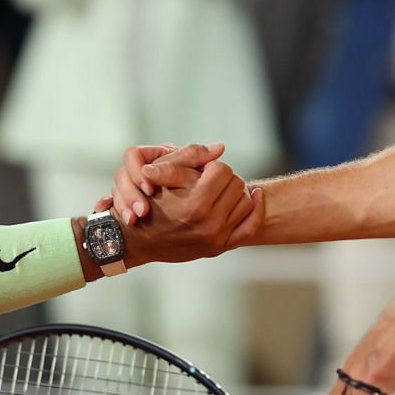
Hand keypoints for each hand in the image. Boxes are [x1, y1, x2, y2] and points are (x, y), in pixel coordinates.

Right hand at [116, 144, 258, 263]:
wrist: (139, 239)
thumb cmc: (149, 203)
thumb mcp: (162, 176)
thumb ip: (188, 157)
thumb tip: (221, 147)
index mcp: (195, 203)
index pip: (222, 170)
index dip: (211, 166)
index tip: (200, 171)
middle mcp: (209, 223)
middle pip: (236, 184)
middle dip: (224, 178)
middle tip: (210, 180)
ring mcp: (216, 237)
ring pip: (246, 201)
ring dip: (235, 192)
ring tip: (220, 191)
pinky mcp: (220, 247)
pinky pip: (251, 226)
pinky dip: (255, 209)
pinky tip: (254, 196)